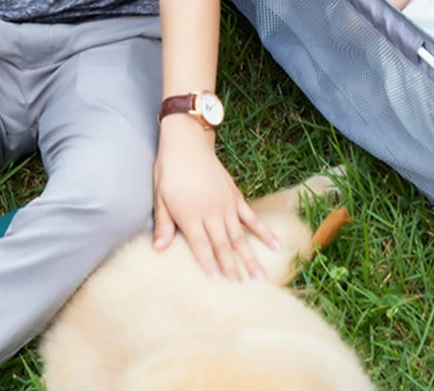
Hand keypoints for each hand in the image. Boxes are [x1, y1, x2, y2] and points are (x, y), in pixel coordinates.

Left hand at [153, 115, 278, 279]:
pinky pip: (251, 217)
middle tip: (246, 289)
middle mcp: (212, 213)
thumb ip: (164, 225)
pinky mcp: (235, 196)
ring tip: (260, 276)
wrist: (188, 144)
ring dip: (250, 257)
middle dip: (234, 269)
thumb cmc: (169, 171)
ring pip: (240, 236)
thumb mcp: (160, 198)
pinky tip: (274, 244)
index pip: (202, 247)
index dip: (210, 265)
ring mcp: (227, 204)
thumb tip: (159, 249)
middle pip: (224, 245)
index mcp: (191, 216)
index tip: (219, 284)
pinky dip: (262, 232)